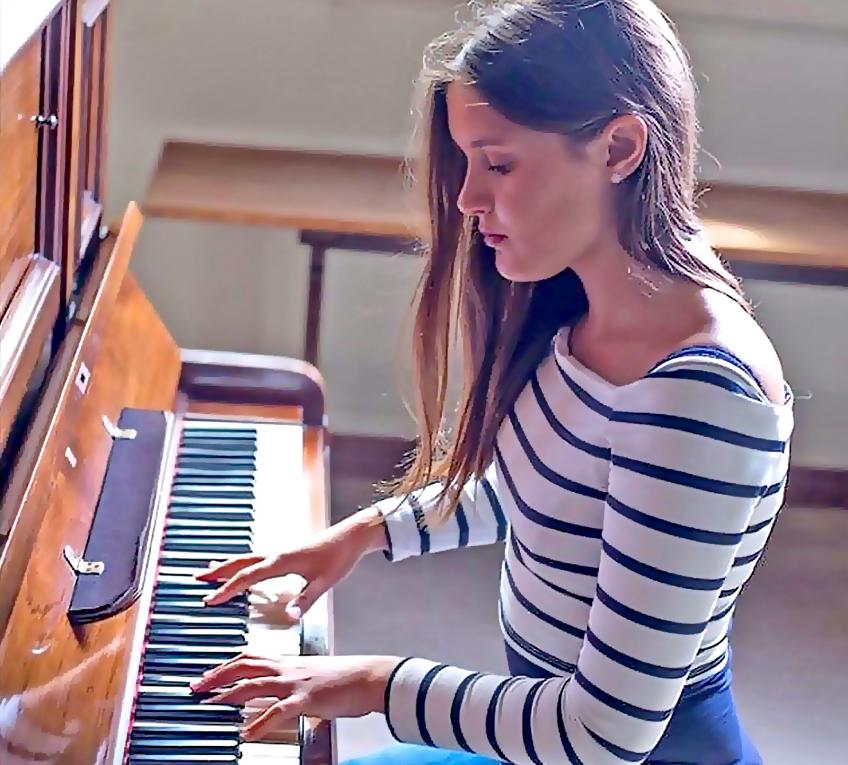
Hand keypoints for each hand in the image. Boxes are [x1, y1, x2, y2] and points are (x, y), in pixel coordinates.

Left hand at [189, 653, 401, 739]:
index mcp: (290, 662)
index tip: (210, 673)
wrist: (370, 677)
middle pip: (245, 666)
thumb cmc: (348, 678)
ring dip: (228, 696)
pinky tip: (246, 734)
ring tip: (210, 705)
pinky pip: (276, 712)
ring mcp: (295, 683)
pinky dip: (258, 724)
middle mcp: (289, 669)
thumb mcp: (316, 675)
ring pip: (253, 685)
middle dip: (217, 675)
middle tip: (197, 686)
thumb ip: (297, 683)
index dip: (227, 664)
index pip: (252, 657)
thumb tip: (285, 697)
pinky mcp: (306, 699)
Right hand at [197, 507, 386, 613]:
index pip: (247, 576)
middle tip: (196, 579)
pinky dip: (241, 564)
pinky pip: (256, 558)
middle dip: (217, 571)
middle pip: (240, 562)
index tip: (209, 600)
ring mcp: (281, 552)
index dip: (227, 589)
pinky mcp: (287, 554)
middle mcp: (277, 554)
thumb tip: (288, 617)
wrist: (352, 536)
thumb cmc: (339, 557)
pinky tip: (241, 569)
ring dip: (226, 565)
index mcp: (282, 561)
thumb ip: (305, 600)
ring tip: (208, 571)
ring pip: (246, 558)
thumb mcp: (324, 582)